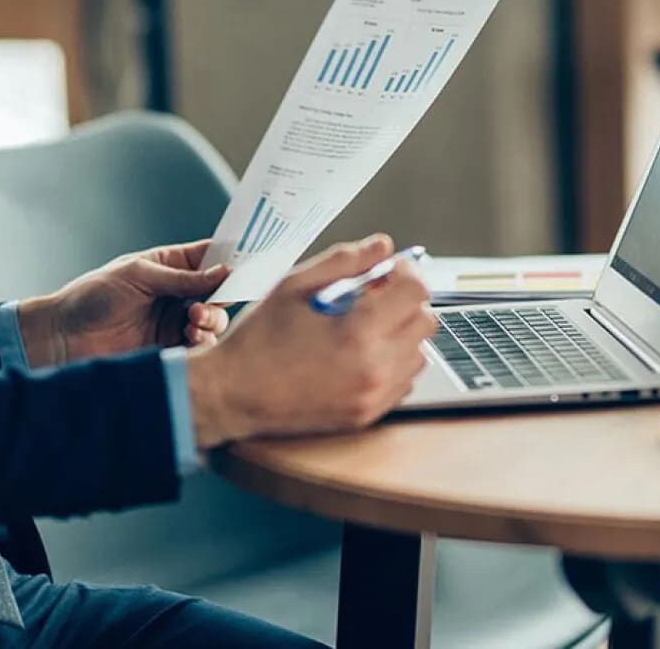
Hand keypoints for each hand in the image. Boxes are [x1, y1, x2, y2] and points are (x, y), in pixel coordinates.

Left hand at [17, 240, 231, 367]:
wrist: (64, 337)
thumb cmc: (92, 296)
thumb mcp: (138, 276)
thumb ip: (181, 277)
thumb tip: (223, 272)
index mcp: (169, 266)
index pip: (209, 258)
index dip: (229, 260)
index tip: (245, 265)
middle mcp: (177, 294)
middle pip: (218, 292)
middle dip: (222, 296)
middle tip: (205, 303)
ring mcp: (175, 322)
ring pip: (214, 321)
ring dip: (212, 320)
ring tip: (194, 321)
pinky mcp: (171, 349)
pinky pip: (201, 347)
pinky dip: (204, 342)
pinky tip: (192, 338)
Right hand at [187, 234, 436, 448]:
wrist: (234, 394)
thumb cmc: (258, 338)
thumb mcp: (294, 285)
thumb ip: (344, 260)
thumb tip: (383, 246)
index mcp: (358, 331)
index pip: (416, 291)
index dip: (405, 272)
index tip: (388, 270)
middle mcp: (374, 367)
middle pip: (426, 322)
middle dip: (405, 302)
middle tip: (374, 297)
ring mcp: (373, 396)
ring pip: (418, 354)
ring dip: (401, 334)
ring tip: (363, 328)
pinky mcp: (368, 415)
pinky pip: (403, 382)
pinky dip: (392, 363)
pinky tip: (360, 355)